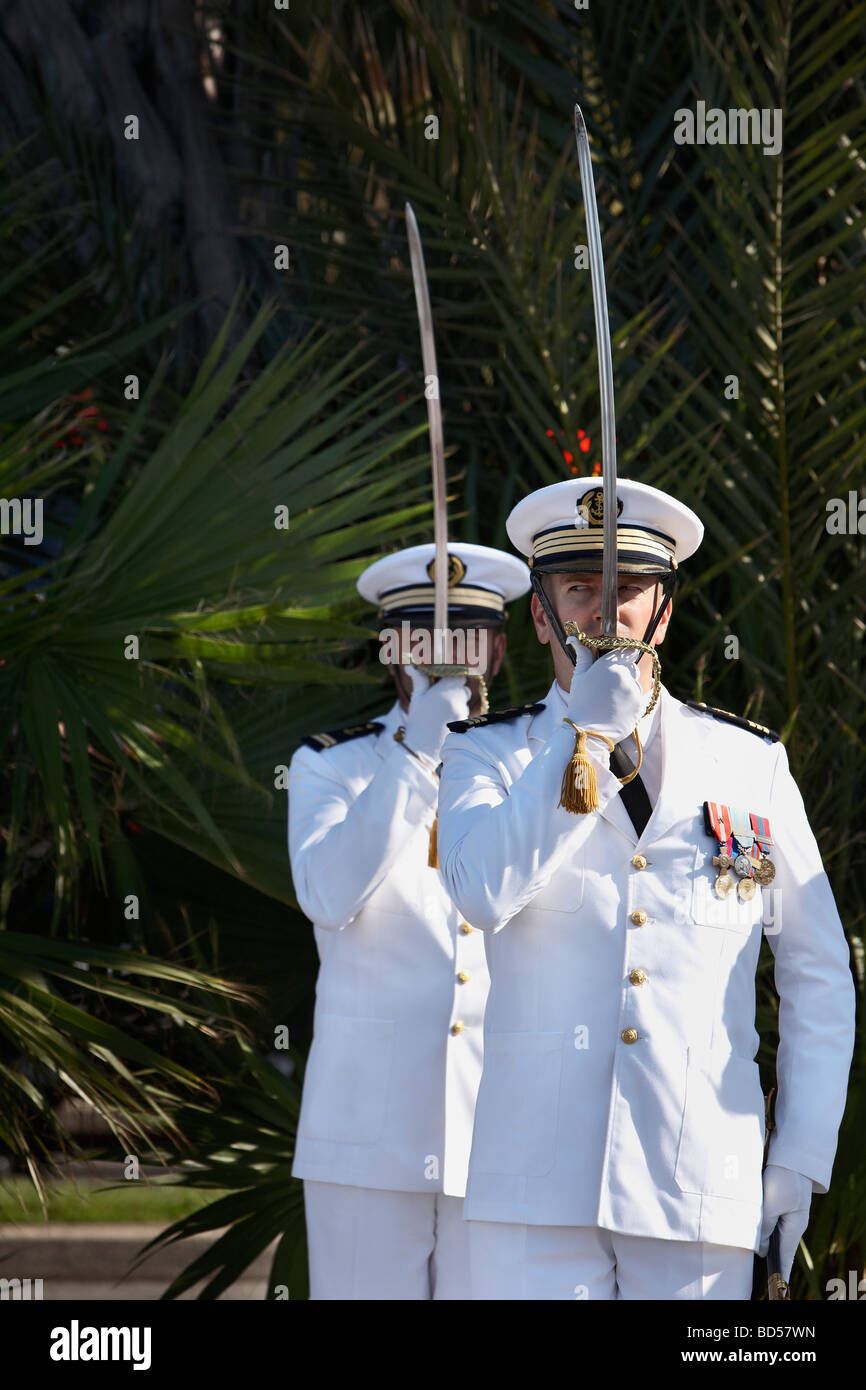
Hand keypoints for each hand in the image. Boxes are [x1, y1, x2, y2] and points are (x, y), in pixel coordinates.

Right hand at [402, 668, 470, 761]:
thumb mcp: (417, 699)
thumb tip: (410, 666)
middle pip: (464, 689)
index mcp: (444, 691)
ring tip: (441, 712)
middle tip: (442, 697)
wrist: (421, 748)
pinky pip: (465, 713)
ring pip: (465, 702)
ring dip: (457, 703)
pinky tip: (445, 721)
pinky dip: (457, 714)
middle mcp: (456, 700)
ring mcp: (462, 712)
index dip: (453, 677)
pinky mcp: (465, 723)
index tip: (446, 681)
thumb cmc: (417, 721)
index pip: (459, 676)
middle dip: (456, 691)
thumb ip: (419, 680)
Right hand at [563, 640, 643, 746]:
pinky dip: (630, 702)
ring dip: (627, 688)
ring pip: (636, 683)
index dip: (623, 655)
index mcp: (610, 665)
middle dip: (624, 672)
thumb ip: (582, 654)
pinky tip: (616, 709)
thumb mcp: (579, 676)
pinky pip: (638, 698)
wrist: (585, 731)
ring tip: (611, 700)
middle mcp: (625, 676)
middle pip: (631, 666)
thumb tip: (574, 637)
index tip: (616, 661)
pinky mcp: (639, 706)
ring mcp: (633, 691)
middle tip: (609, 685)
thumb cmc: (580, 701)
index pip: (628, 650)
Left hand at [759, 1163, 811, 1279]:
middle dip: (770, 1254)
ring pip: (773, 1229)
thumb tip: (759, 1247)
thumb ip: (763, 1227)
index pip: (786, 1255)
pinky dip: (762, 1224)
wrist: (792, 1154)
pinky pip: (771, 1217)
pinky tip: (752, 1227)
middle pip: (779, 1243)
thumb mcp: (770, 1205)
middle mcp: (793, 1221)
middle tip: (763, 1269)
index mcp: (795, 1226)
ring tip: (752, 1250)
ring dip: (762, 1237)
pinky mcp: (781, 1199)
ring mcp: (788, 1210)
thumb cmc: (782, 1179)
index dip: (781, 1269)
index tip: (778, 1284)